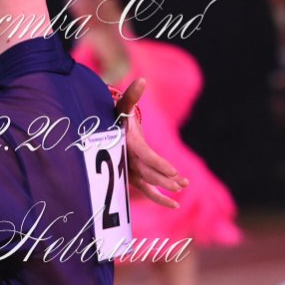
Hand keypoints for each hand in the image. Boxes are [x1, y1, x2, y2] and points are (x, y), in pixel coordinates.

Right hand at [115, 78, 188, 209]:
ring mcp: (128, 171)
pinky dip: (159, 198)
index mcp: (126, 143)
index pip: (144, 155)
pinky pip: (146, 191)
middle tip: (181, 183)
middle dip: (164, 179)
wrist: (103, 132)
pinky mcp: (132, 178)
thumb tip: (142, 80)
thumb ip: (131, 95)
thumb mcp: (121, 105)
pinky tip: (175, 204)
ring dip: (164, 189)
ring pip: (148, 184)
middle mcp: (126, 160)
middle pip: (147, 173)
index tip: (174, 171)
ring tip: (181, 190)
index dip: (158, 163)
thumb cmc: (114, 116)